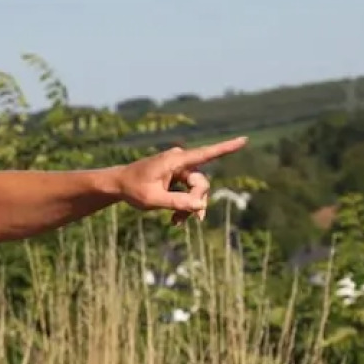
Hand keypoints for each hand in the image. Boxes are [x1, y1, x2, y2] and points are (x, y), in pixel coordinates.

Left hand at [113, 136, 247, 224]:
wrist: (119, 184)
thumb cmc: (133, 189)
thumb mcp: (153, 200)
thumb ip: (177, 202)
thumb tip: (201, 205)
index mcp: (175, 161)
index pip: (206, 154)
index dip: (226, 148)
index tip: (245, 140)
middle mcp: (180, 161)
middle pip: (201, 182)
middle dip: (196, 202)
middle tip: (186, 221)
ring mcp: (179, 169)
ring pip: (196, 190)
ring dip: (189, 207)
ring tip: (175, 223)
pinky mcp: (177, 176)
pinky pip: (189, 191)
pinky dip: (184, 205)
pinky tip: (175, 220)